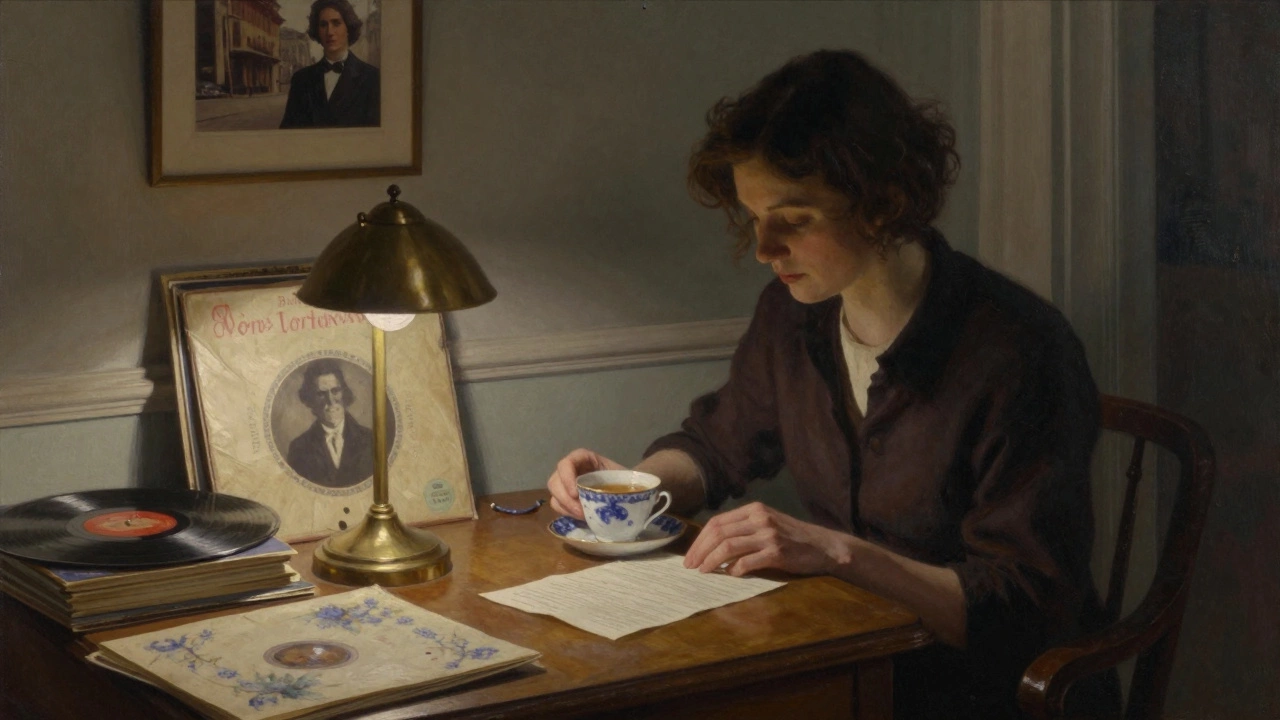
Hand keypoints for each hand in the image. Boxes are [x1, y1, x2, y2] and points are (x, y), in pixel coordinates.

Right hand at [546, 448, 625, 518]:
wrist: (625, 487)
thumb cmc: (624, 478)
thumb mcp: (624, 475)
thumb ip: (620, 480)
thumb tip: (623, 492)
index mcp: (583, 458)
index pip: (567, 463)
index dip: (567, 477)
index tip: (576, 494)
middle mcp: (571, 470)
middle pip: (554, 481)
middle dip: (565, 498)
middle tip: (580, 511)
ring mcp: (566, 484)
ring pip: (554, 495)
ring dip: (566, 507)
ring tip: (583, 516)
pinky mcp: (567, 498)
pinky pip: (558, 506)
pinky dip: (567, 513)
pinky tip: (582, 518)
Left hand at [683, 502, 852, 576]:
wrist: (823, 546)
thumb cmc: (792, 537)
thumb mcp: (767, 523)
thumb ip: (743, 529)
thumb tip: (713, 546)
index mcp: (753, 509)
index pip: (717, 522)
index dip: (699, 539)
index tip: (690, 555)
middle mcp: (759, 518)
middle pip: (718, 533)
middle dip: (700, 551)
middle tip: (690, 566)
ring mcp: (768, 535)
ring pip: (728, 546)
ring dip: (711, 561)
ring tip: (703, 571)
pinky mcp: (777, 552)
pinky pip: (747, 561)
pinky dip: (734, 569)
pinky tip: (729, 575)